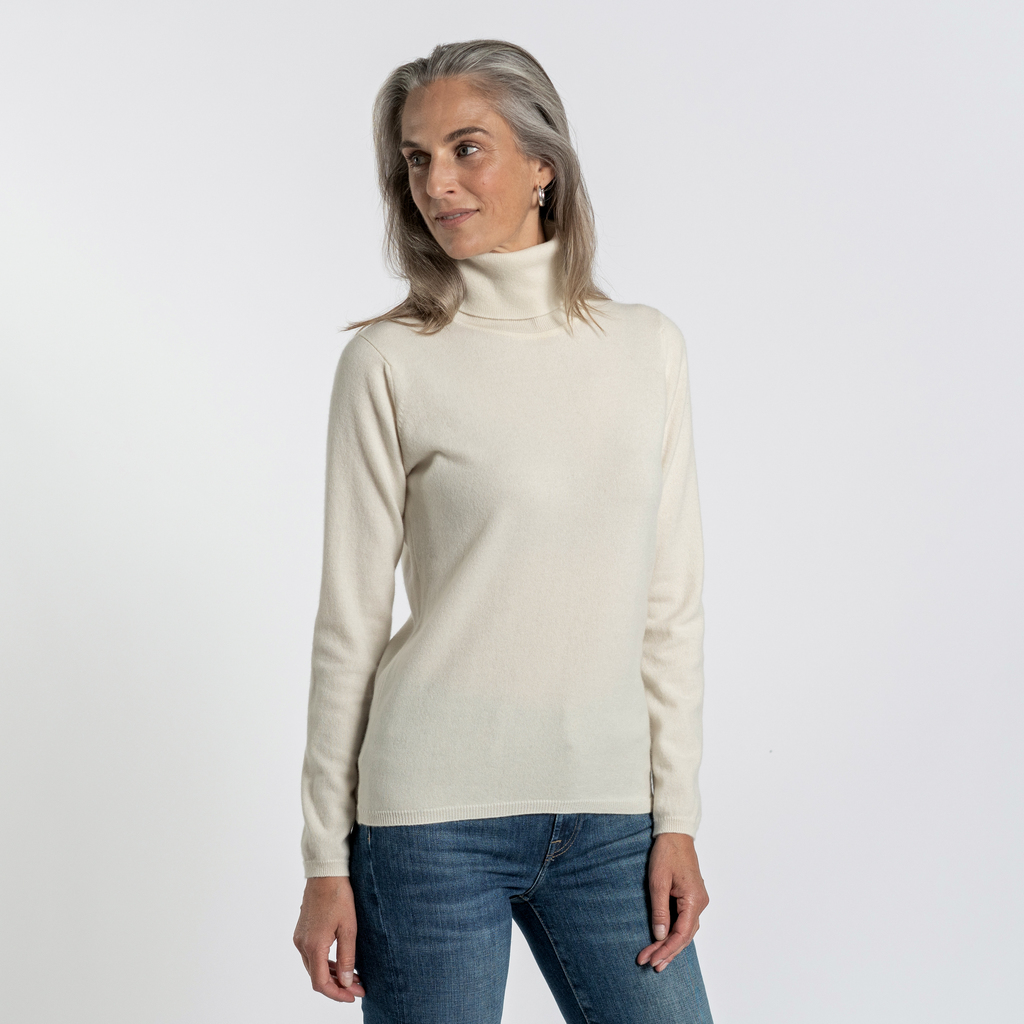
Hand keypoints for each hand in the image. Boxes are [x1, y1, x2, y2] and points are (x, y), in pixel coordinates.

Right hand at [293, 876, 365, 1002]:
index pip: (321, 983)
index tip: (353, 996)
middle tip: (359, 987)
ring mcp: (300, 937)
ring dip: (332, 975)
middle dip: (338, 986)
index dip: (337, 994)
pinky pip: (311, 955)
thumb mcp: (349, 928)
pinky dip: (325, 963)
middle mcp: (302, 944)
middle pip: (316, 977)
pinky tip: (340, 963)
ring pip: (313, 967)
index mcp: (313, 946)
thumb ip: (347, 957)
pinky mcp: (302, 931)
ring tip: (353, 977)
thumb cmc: (339, 896)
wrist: (325, 873)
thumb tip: (346, 982)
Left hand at [637, 832, 708, 972]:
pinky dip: (674, 933)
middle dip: (667, 951)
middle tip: (650, 965)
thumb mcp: (658, 882)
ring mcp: (698, 900)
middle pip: (685, 936)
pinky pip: (685, 921)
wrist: (675, 834)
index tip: (652, 960)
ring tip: (655, 959)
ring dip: (670, 945)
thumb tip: (659, 935)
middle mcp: (700, 903)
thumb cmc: (666, 854)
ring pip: (686, 931)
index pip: (681, 934)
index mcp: (694, 900)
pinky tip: (664, 942)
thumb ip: (659, 910)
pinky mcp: (692, 897)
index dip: (666, 949)